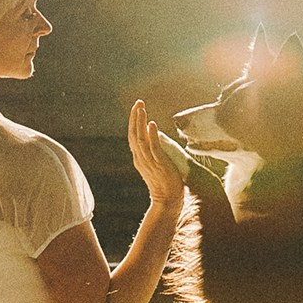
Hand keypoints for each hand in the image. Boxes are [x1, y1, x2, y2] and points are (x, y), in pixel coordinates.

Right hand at [128, 99, 185, 217]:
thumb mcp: (155, 161)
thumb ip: (152, 147)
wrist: (168, 199)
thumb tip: (152, 131)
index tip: (137, 107)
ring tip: (141, 109)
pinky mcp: (159, 164)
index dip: (134, 121)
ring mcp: (149, 161)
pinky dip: (152, 135)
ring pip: (141, 139)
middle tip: (138, 102)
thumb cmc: (164, 180)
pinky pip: (154, 148)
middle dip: (135, 117)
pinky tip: (152, 124)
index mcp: (139, 157)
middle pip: (134, 134)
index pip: (133, 135)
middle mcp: (141, 158)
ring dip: (141, 123)